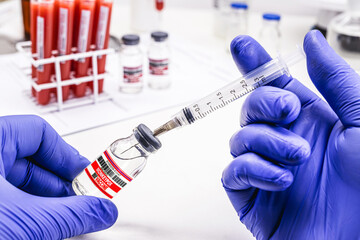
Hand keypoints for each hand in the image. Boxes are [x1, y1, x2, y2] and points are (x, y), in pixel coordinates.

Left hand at [0, 115, 117, 238]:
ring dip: (46, 197)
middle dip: (60, 181)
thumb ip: (70, 214)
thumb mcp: (24, 220)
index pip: (39, 132)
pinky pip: (6, 193)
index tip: (85, 175)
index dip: (67, 155)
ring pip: (18, 178)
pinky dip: (27, 205)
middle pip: (31, 157)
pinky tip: (41, 219)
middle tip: (80, 198)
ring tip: (64, 213)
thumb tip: (102, 210)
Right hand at [222, 30, 359, 238]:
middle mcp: (283, 140)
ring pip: (240, 138)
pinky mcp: (249, 194)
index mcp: (308, 121)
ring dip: (269, 144)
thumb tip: (311, 41)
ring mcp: (264, 166)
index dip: (256, 63)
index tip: (241, 46)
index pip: (274, 85)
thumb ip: (335, 80)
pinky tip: (282, 181)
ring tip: (298, 160)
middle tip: (289, 112)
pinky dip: (254, 171)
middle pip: (252, 107)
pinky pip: (233, 171)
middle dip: (266, 104)